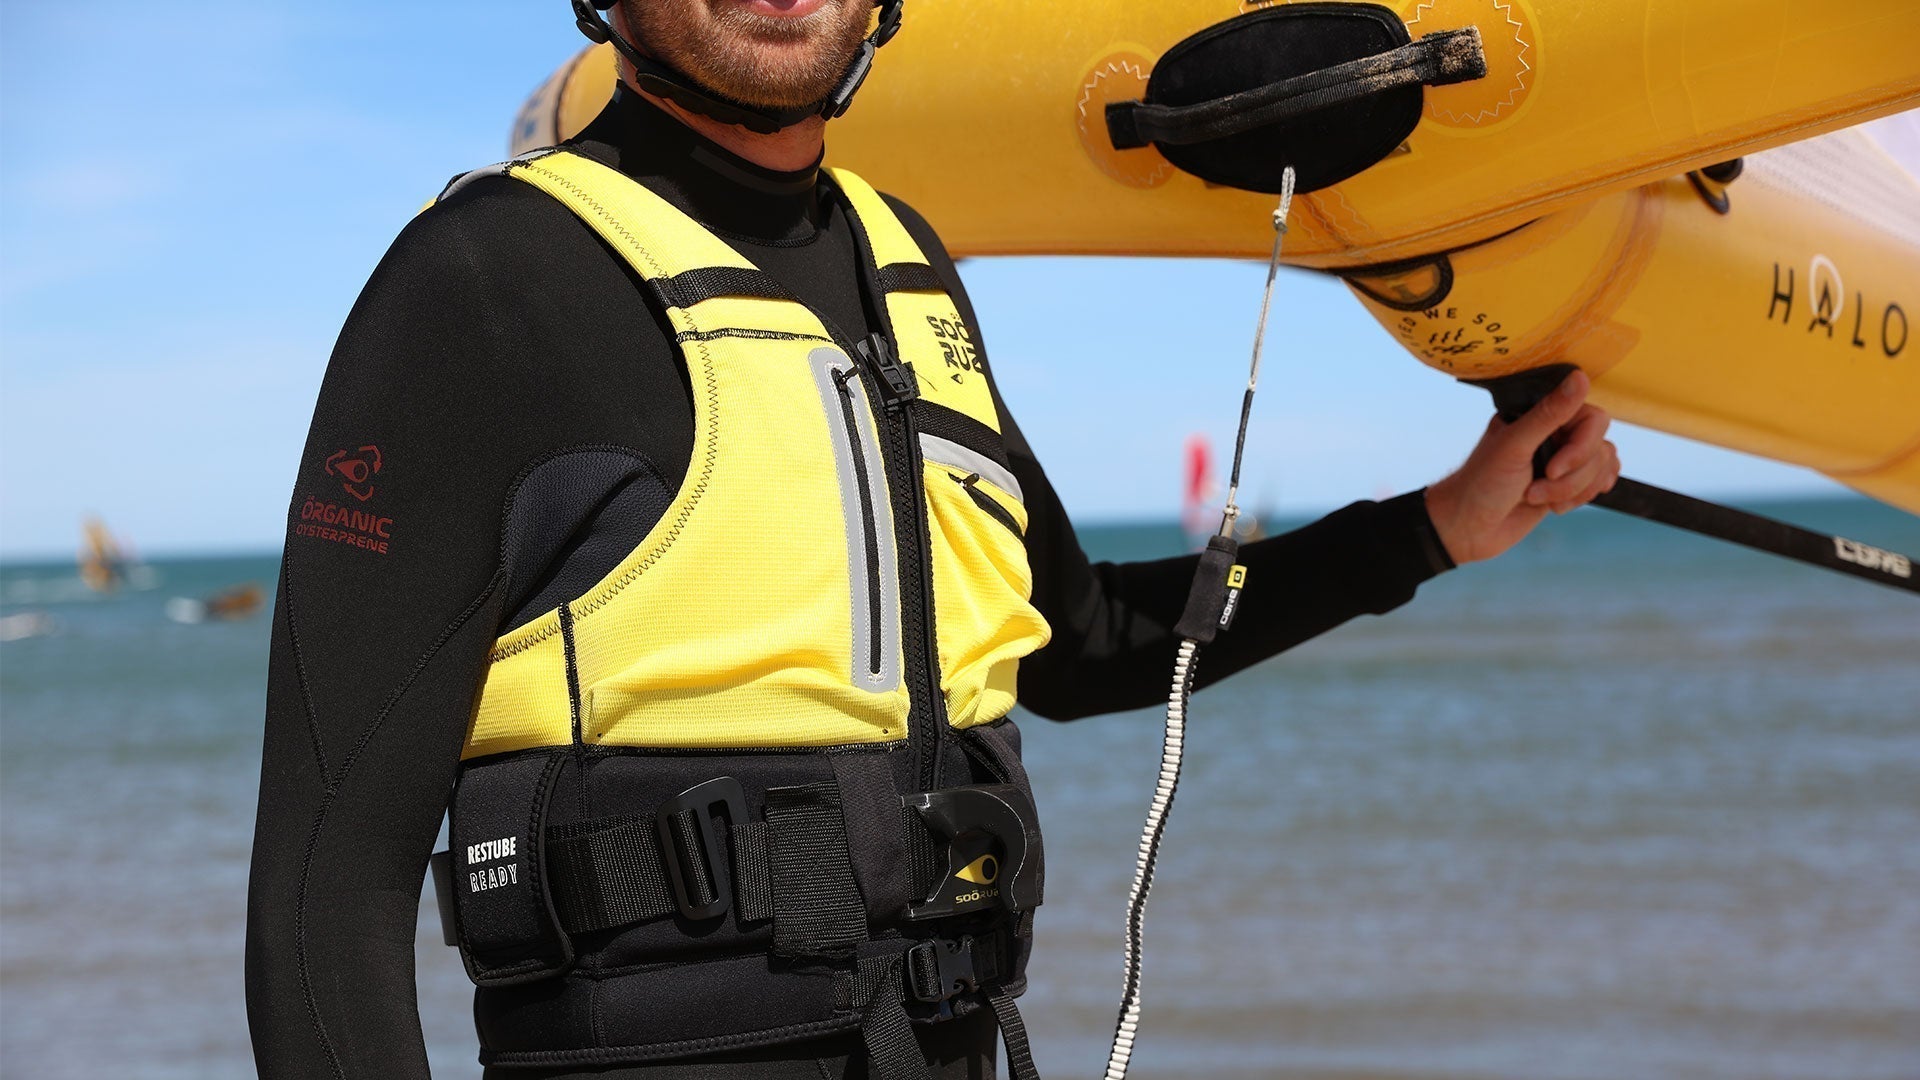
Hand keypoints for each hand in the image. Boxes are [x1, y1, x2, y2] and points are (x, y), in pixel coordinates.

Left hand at [1424, 369, 1620, 564]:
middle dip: (1571, 478)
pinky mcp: (1569, 480)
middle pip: (1600, 447)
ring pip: (1602, 467)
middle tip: (1533, 492)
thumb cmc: (1481, 484)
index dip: (1580, 448)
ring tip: (1534, 498)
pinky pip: (1601, 481)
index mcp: (1539, 413)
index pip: (1593, 419)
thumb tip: (1580, 376)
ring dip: (1572, 491)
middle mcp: (1555, 430)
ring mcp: (1564, 456)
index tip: (1552, 470)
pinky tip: (1556, 505)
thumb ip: (1548, 414)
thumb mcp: (1514, 446)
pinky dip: (1582, 497)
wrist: (1470, 528)